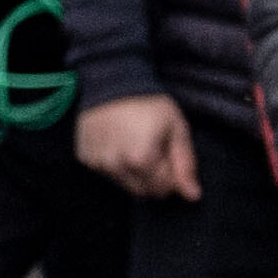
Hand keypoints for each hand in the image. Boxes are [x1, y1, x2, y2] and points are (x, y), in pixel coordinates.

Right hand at [76, 92, 200, 200]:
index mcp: (142, 160)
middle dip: (153, 177)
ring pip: (123, 184)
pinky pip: (105, 173)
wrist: (112, 81)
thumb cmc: (149, 104)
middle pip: (143, 191)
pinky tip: (117, 142)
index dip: (170, 174)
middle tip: (153, 150)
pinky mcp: (85, 157)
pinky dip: (114, 163)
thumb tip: (193, 196)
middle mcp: (116, 166)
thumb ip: (185, 165)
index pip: (163, 189)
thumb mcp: (176, 128)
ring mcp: (98, 163)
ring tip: (134, 144)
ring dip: (133, 172)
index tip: (168, 154)